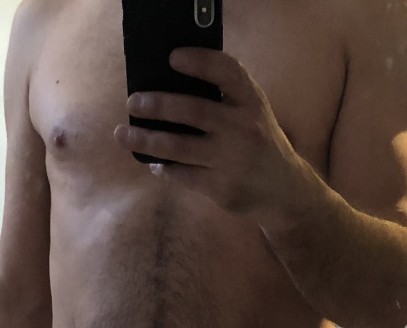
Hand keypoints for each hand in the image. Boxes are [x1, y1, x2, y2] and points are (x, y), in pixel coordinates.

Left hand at [114, 47, 296, 219]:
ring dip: (146, 140)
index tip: (172, 58)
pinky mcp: (222, 189)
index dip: (200, 62)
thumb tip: (168, 88)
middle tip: (132, 101)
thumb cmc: (258, 142)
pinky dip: (164, 168)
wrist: (284, 190)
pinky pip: (183, 175)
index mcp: (252, 103)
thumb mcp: (252, 113)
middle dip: (157, 105)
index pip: (227, 73)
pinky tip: (154, 163)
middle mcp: (244, 129)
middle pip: (193, 111)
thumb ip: (225, 98)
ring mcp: (232, 161)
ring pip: (179, 148)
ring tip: (123, 135)